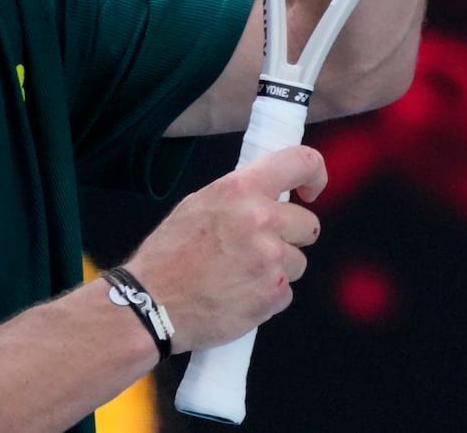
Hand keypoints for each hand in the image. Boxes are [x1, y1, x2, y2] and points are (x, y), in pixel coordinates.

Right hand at [123, 145, 328, 352]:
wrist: (151, 304)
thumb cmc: (169, 254)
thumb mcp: (198, 205)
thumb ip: (239, 197)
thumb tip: (269, 196)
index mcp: (240, 189)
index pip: (300, 162)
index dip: (315, 175)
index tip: (311, 190)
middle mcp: (261, 219)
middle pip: (308, 224)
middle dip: (290, 236)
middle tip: (259, 247)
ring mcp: (271, 259)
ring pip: (298, 261)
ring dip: (277, 268)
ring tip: (239, 275)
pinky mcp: (274, 294)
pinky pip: (286, 292)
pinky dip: (268, 295)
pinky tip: (238, 295)